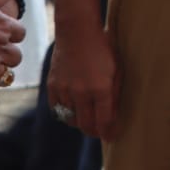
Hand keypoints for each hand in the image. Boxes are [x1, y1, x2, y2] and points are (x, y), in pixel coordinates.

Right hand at [48, 26, 120, 140]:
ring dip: (80, 122)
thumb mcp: (117, 69)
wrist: (77, 32)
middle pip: (86, 125)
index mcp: (100, 88)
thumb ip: (115, 93)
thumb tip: (114, 116)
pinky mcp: (52, 86)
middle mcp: (81, 92)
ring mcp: (64, 90)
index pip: (103, 121)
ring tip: (88, 119)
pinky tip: (74, 109)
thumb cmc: (103, 48)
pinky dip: (66, 113)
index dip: (108, 132)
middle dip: (94, 131)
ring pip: (71, 119)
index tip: (112, 137)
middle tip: (100, 132)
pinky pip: (57, 109)